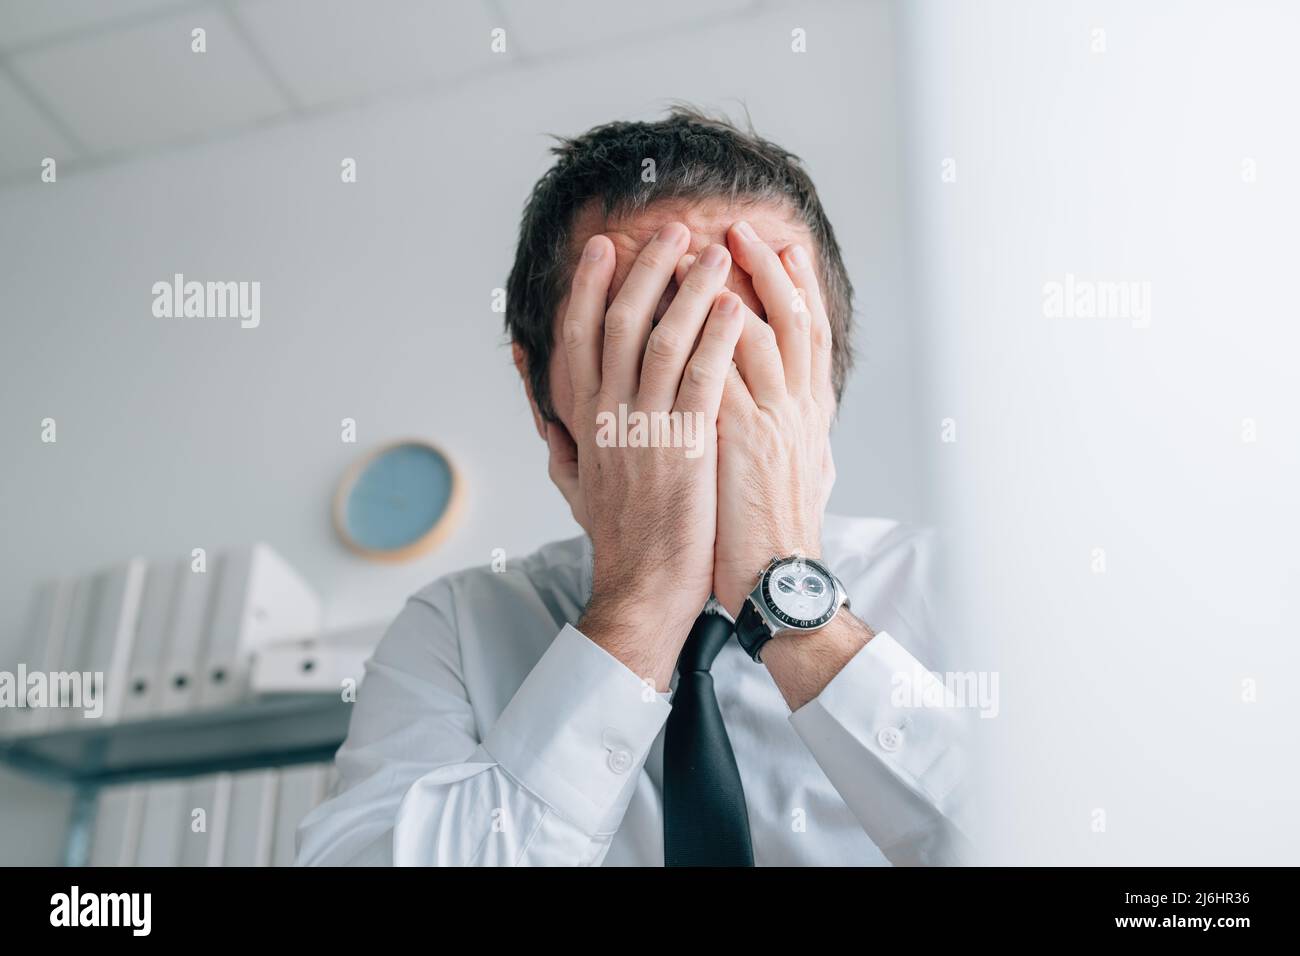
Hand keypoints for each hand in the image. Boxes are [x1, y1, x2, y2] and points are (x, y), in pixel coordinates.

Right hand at [556, 223, 742, 688]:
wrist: (643, 585)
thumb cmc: (615, 534)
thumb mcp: (570, 477)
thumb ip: (555, 428)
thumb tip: (532, 386)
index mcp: (583, 418)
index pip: (578, 335)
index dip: (589, 285)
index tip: (604, 246)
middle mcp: (609, 415)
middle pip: (621, 322)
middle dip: (646, 269)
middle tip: (672, 230)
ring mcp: (647, 429)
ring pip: (665, 340)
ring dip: (690, 290)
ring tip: (715, 254)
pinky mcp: (687, 448)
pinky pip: (704, 379)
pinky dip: (719, 338)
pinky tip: (736, 308)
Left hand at [710, 221, 837, 617]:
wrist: (777, 580)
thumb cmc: (774, 532)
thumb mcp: (797, 475)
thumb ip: (786, 434)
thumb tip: (788, 414)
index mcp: (808, 413)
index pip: (810, 334)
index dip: (798, 286)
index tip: (782, 247)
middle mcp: (798, 409)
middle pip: (789, 319)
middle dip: (763, 269)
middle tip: (736, 229)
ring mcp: (774, 422)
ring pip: (755, 335)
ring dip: (722, 290)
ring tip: (695, 252)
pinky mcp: (741, 442)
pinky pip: (720, 375)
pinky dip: (701, 338)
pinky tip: (677, 309)